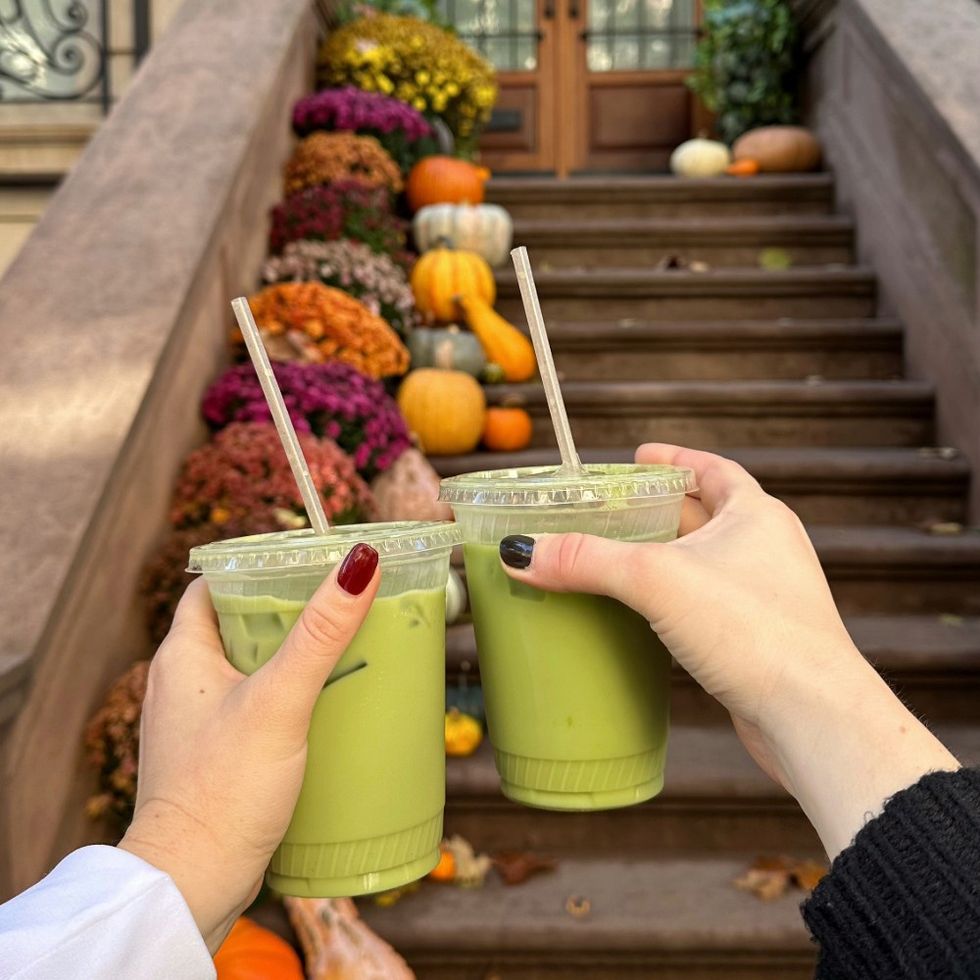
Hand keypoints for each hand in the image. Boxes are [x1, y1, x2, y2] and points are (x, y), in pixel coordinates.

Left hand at [120, 544, 379, 951]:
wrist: (191, 885)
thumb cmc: (222, 791)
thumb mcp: (280, 701)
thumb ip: (320, 634)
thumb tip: (359, 565)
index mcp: (181, 657)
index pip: (212, 586)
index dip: (254, 569)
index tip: (303, 565)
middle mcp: (180, 686)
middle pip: (235, 625)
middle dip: (284, 613)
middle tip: (337, 608)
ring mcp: (195, 726)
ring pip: (245, 670)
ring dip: (288, 659)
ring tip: (341, 654)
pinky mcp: (213, 761)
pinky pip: (251, 711)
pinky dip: (284, 701)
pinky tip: (322, 713)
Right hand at [499, 445, 958, 857]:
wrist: (813, 716)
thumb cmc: (756, 632)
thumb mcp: (657, 580)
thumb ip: (587, 560)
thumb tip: (522, 552)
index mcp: (756, 516)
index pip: (712, 470)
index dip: (675, 461)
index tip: (640, 456)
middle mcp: (766, 550)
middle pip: (705, 515)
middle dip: (660, 510)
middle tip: (613, 509)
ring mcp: (765, 597)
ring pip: (705, 564)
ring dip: (665, 558)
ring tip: (619, 558)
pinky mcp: (756, 641)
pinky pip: (706, 606)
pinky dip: (673, 602)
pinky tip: (644, 617)